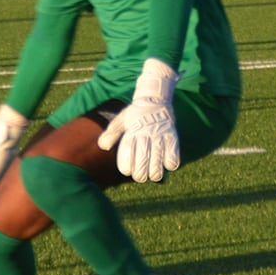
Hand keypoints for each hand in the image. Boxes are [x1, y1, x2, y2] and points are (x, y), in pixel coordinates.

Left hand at [97, 57, 180, 182]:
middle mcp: (146, 133)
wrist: (155, 99)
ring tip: (153, 174)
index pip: (127, 152)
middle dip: (140, 174)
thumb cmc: (135, 114)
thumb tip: (102, 146)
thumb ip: (111, 134)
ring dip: (155, 173)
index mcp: (133, 130)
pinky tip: (166, 164)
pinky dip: (170, 165)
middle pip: (143, 161)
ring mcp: (161, 135)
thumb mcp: (121, 120)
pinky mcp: (172, 136)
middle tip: (140, 176)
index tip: (126, 171)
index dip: (126, 166)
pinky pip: (173, 157)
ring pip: (158, 163)